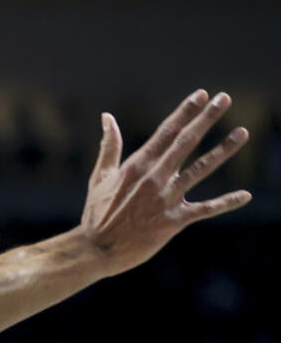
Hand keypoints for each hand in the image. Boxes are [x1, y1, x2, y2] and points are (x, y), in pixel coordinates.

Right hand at [80, 89, 250, 275]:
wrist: (97, 248)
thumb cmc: (96, 212)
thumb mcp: (99, 176)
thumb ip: (109, 146)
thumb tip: (107, 117)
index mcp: (137, 165)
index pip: (166, 132)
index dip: (184, 112)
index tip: (201, 95)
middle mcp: (154, 178)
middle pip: (185, 142)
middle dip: (206, 119)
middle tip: (224, 99)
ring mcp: (166, 199)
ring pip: (201, 169)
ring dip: (223, 150)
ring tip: (242, 133)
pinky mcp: (174, 220)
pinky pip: (206, 209)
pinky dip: (227, 202)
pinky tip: (246, 195)